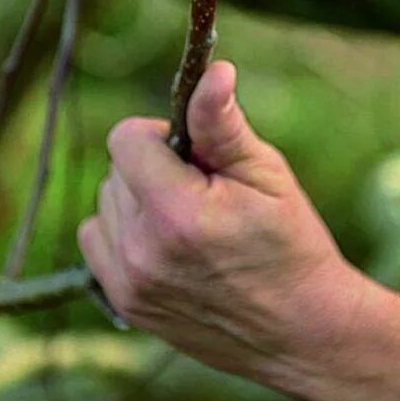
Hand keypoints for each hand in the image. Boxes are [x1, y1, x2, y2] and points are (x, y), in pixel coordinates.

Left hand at [78, 61, 399, 400]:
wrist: (300, 330)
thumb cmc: (292, 243)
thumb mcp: (268, 174)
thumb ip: (223, 123)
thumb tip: (212, 69)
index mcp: (177, 212)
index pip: (126, 139)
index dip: (160, 133)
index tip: (197, 151)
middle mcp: (141, 250)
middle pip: (116, 171)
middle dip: (156, 168)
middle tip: (207, 192)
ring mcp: (128, 283)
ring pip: (105, 205)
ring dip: (139, 201)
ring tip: (192, 221)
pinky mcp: (125, 304)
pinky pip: (98, 244)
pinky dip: (126, 235)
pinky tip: (169, 245)